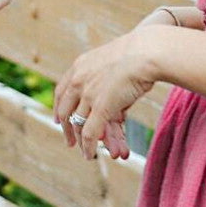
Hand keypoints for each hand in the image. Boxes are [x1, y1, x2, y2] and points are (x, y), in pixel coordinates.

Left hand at [54, 29, 156, 159]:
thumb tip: (114, 99)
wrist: (146, 52)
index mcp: (80, 65)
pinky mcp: (101, 108)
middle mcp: (79, 80)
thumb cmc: (139, 54)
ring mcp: (88, 94)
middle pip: (66, 110)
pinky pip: (89, 133)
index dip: (59, 107)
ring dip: (82, 141)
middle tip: (69, 141)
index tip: (59, 119)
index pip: (62, 90)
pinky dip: (88, 146)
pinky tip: (89, 155)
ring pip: (78, 124)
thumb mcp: (114, 63)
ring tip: (84, 152)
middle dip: (66, 128)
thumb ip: (108, 82)